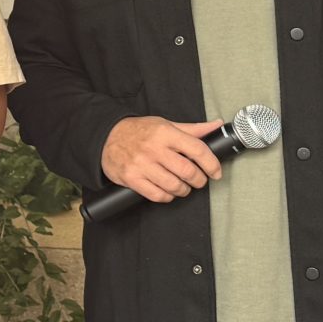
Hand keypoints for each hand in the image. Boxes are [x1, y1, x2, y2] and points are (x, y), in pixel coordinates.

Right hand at [100, 116, 223, 203]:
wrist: (105, 136)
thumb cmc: (138, 131)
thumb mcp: (165, 124)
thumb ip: (192, 129)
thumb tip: (216, 126)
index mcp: (165, 132)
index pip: (197, 149)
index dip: (212, 163)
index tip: (216, 172)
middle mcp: (154, 148)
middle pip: (188, 171)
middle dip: (199, 180)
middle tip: (198, 180)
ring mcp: (142, 164)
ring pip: (174, 186)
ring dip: (184, 190)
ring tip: (183, 187)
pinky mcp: (132, 178)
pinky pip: (157, 195)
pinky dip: (167, 196)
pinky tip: (167, 191)